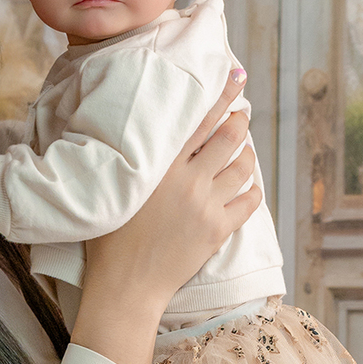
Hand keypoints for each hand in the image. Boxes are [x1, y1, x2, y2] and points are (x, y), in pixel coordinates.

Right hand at [74, 68, 260, 363]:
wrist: (126, 285)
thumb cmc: (109, 239)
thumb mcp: (117, 188)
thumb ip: (134, 159)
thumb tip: (143, 132)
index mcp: (160, 165)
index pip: (198, 119)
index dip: (220, 95)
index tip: (235, 77)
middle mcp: (187, 180)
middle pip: (229, 136)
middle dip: (240, 120)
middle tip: (241, 114)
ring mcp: (206, 205)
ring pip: (243, 166)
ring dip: (248, 153)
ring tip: (244, 150)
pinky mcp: (218, 230)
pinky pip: (249, 201)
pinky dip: (253, 190)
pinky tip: (250, 186)